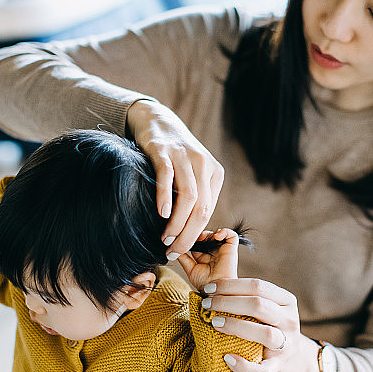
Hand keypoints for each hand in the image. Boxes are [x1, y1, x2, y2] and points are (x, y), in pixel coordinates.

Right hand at [127, 100, 223, 256]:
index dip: (194, 235)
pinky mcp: (163, 150)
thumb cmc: (174, 156)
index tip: (179, 249)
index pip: (208, 212)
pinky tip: (162, 213)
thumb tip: (190, 232)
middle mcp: (203, 164)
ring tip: (165, 238)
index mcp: (215, 173)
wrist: (157, 120)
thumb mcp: (192, 174)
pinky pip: (167, 176)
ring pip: (188, 196)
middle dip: (187, 235)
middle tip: (172, 251)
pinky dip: (166, 196)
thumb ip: (195, 198)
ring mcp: (184, 156)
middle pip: (201, 208)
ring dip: (177, 223)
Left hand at [177, 229, 238, 290]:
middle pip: (207, 235)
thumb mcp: (189, 269)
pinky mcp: (231, 249)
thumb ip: (183, 258)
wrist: (215, 289)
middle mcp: (214, 252)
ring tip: (203, 237)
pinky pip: (232, 235)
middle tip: (194, 236)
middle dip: (200, 233)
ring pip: (217, 233)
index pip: (199, 241)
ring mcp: (223, 250)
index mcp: (204, 256)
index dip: (193, 237)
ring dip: (210, 232)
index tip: (187, 237)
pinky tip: (216, 236)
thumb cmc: (205, 284)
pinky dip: (224, 231)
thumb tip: (173, 248)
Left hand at [201, 278, 321, 371]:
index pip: (258, 286)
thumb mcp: (268, 310)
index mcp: (286, 301)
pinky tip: (227, 358)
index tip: (209, 288)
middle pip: (258, 306)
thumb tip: (211, 289)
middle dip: (227, 302)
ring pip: (265, 333)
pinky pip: (262, 370)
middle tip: (206, 304)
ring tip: (214, 323)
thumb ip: (248, 298)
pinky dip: (244, 366)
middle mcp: (290, 321)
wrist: (294, 362)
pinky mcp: (279, 368)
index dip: (231, 285)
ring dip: (236, 326)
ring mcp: (286, 346)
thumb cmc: (270, 328)